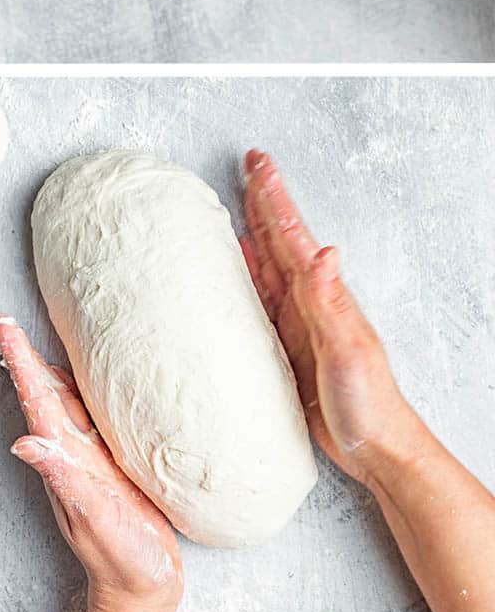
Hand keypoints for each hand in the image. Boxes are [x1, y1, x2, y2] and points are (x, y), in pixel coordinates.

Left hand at [0, 316, 180, 611]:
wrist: (144, 590)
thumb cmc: (124, 559)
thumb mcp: (95, 518)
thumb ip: (64, 479)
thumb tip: (23, 443)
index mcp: (66, 457)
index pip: (37, 398)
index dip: (21, 360)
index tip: (2, 324)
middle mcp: (72, 453)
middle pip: (44, 394)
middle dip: (25, 357)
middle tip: (7, 320)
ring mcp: (88, 461)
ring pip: (64, 404)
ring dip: (47, 372)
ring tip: (33, 341)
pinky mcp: (109, 469)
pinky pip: (90, 420)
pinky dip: (80, 395)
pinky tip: (87, 384)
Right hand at [240, 150, 419, 486]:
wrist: (376, 447)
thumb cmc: (367, 403)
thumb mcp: (349, 350)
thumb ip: (331, 303)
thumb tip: (324, 251)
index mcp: (321, 294)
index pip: (292, 235)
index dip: (274, 198)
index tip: (259, 164)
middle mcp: (308, 299)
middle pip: (279, 238)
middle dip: (264, 200)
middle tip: (250, 165)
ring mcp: (296, 320)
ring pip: (267, 261)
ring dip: (253, 229)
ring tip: (238, 201)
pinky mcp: (284, 342)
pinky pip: (257, 295)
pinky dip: (244, 271)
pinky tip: (236, 264)